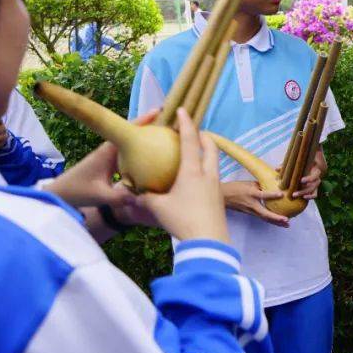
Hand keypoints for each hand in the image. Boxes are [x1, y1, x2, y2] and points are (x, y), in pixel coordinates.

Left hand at [45, 109, 160, 207]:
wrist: (60, 194)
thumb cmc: (77, 191)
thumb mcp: (99, 196)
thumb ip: (120, 197)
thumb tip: (142, 198)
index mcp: (107, 152)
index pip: (127, 132)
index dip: (143, 121)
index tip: (159, 112)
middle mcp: (109, 150)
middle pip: (132, 135)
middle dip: (149, 128)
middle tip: (169, 124)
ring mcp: (109, 156)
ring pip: (131, 145)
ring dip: (145, 140)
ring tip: (165, 138)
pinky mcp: (109, 163)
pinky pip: (129, 155)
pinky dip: (140, 153)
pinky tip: (152, 159)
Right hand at [137, 108, 229, 242]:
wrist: (209, 241)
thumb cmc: (182, 220)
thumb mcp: (157, 208)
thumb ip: (145, 198)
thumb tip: (133, 193)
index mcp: (193, 171)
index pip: (190, 140)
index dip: (186, 123)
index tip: (183, 110)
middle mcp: (208, 175)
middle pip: (210, 147)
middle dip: (203, 136)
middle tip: (194, 131)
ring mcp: (216, 186)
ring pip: (214, 162)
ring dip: (207, 153)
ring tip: (196, 154)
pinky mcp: (219, 198)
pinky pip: (213, 177)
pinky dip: (206, 170)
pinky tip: (197, 180)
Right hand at [222, 180, 289, 226]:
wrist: (223, 196)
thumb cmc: (235, 187)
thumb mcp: (248, 183)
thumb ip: (261, 185)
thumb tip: (273, 184)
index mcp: (251, 194)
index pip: (263, 195)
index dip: (272, 195)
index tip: (281, 194)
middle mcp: (251, 204)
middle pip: (265, 213)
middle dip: (276, 218)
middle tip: (286, 220)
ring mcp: (250, 210)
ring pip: (264, 218)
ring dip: (276, 222)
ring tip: (286, 224)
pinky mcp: (250, 213)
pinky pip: (262, 217)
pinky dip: (270, 220)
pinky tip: (278, 222)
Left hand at [291, 150, 325, 198]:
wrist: (314, 160)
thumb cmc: (305, 159)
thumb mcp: (299, 160)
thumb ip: (289, 164)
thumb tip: (277, 169)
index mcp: (316, 170)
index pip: (315, 176)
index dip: (309, 179)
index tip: (301, 181)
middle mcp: (317, 177)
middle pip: (313, 186)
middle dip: (303, 191)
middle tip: (294, 194)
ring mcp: (316, 183)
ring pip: (314, 191)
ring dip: (305, 194)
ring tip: (294, 195)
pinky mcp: (315, 187)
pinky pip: (315, 194)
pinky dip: (310, 196)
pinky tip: (304, 197)